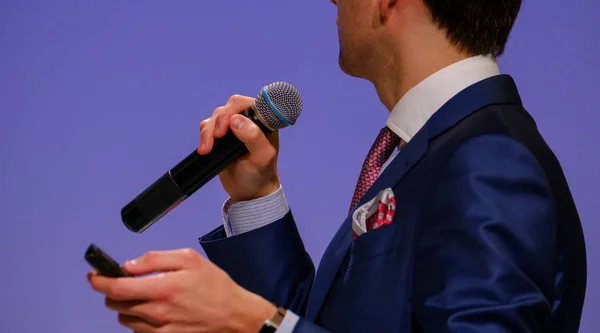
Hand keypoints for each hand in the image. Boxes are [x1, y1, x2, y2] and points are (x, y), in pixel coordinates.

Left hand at [87, 248, 276, 332]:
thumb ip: (155, 259)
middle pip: (114, 305)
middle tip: (126, 282)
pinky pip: (137, 330)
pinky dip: (138, 319)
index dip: (99, 281)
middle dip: (113, 291)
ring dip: (126, 306)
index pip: (116, 288)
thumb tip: (129, 265)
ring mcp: (158, 330)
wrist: (234, 316)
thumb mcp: (189, 259)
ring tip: (144, 296)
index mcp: (162, 288)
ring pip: (124, 318)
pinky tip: (154, 310)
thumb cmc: (215, 286)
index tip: (93, 275)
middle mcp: (156, 312)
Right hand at [198, 94, 279, 202]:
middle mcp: (250, 119)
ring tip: (207, 150)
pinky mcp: (221, 135)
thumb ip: (254, 138)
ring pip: (216, 116)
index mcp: (264, 121)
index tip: (228, 125)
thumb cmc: (260, 174)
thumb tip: (236, 120)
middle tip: (217, 137)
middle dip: (219, 121)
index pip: (249, 103)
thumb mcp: (262, 158)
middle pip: (229, 107)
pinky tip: (205, 149)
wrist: (248, 191)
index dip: (235, 108)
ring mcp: (234, 126)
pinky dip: (204, 135)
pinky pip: (208, 126)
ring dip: (209, 131)